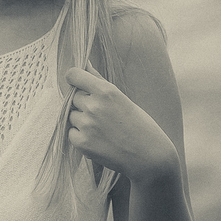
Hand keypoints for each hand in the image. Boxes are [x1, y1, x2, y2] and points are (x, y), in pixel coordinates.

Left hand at [65, 64, 178, 186]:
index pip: (74, 75)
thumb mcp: (122, 99)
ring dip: (82, 120)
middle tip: (103, 116)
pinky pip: (71, 132)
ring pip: (72, 115)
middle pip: (73, 97)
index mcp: (106, 91)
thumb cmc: (139, 125)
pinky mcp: (81, 142)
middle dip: (84, 104)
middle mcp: (94, 106)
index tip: (77, 82)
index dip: (74, 78)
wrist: (149, 157)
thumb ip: (99, 81)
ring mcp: (86, 125)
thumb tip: (84, 63)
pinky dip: (80, 136)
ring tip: (103, 129)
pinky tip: (99, 140)